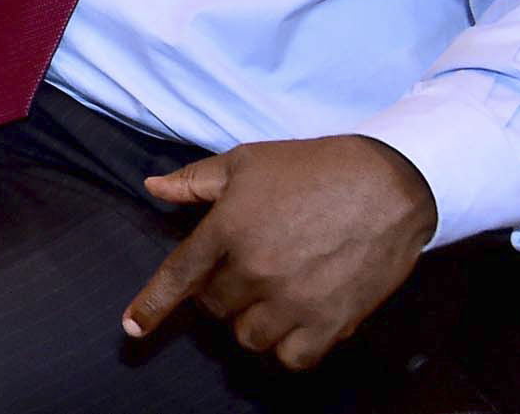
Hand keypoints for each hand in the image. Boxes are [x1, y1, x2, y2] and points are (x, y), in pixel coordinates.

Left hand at [122, 135, 438, 368]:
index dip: (152, 306)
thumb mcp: (247, 162)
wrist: (387, 184)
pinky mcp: (331, 322)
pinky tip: (297, 321)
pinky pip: (292, 358)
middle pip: (215, 308)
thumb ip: (196, 180)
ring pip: (249, 337)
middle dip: (222, 292)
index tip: (132, 328)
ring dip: (253, 320)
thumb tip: (154, 187)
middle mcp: (255, 271)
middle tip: (247, 269)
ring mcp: (293, 301)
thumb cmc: (313, 167)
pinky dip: (288, 346)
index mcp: (227, 230)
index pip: (178, 277)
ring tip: (273, 293)